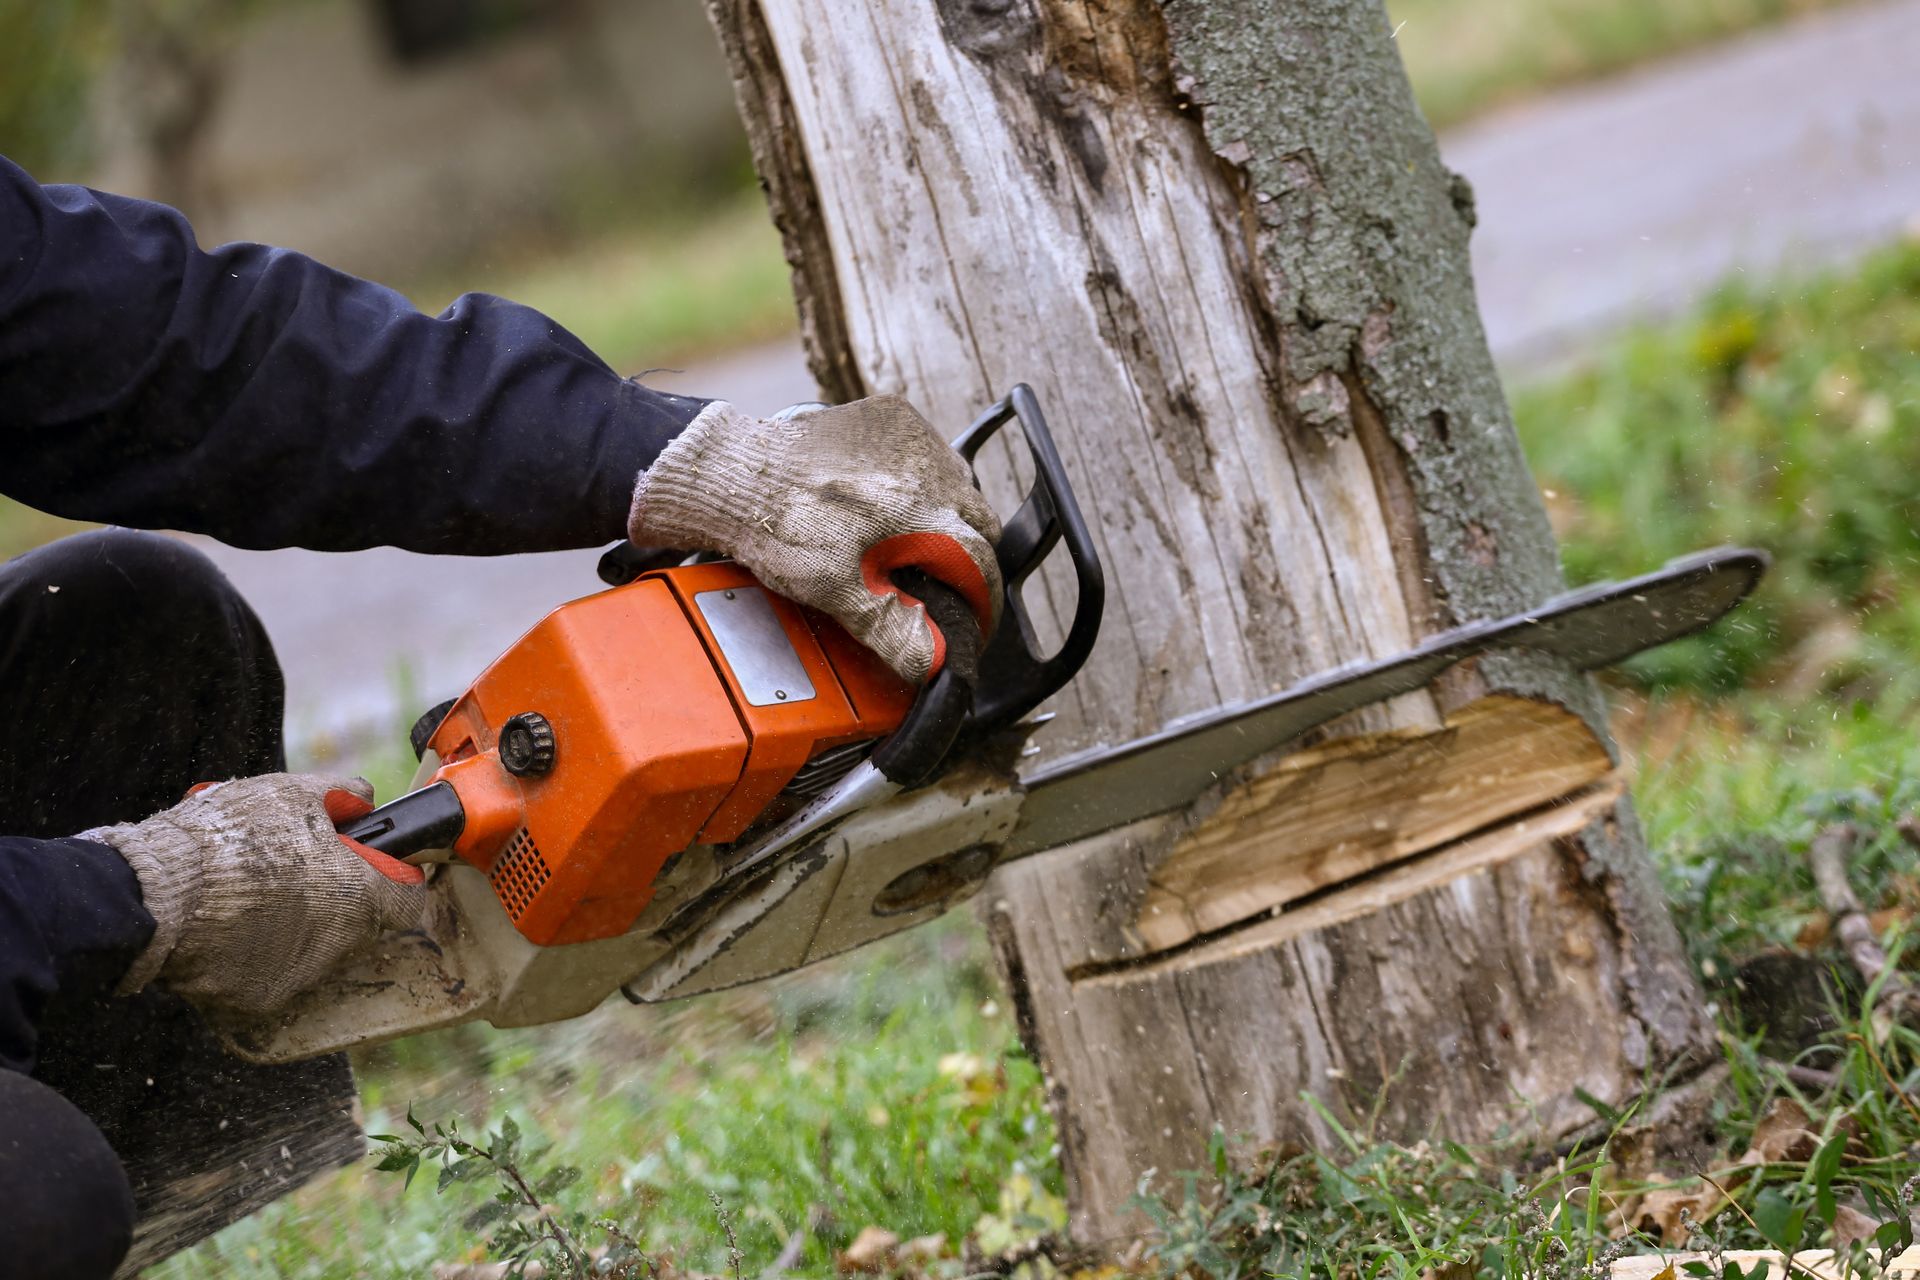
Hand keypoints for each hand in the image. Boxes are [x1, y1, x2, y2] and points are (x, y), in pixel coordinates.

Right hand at [88, 774, 426, 1015]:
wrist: (154, 894)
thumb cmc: (228, 838)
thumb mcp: (290, 792)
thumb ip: (340, 793)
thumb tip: (363, 798)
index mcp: (359, 897)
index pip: (407, 899)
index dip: (391, 877)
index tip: (371, 865)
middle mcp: (340, 945)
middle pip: (358, 923)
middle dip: (336, 898)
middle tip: (294, 872)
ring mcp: (300, 978)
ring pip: (314, 949)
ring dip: (297, 926)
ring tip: (253, 896)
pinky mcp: (259, 1001)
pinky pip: (269, 973)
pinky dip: (256, 953)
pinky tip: (229, 927)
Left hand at [629, 396, 1002, 683]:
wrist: (737, 475)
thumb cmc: (780, 529)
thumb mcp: (838, 593)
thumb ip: (893, 630)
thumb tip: (934, 665)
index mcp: (925, 514)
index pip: (983, 564)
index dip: (982, 601)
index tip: (973, 620)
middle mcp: (931, 469)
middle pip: (980, 523)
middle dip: (967, 557)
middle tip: (941, 583)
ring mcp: (915, 436)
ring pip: (960, 485)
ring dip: (947, 515)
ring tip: (911, 542)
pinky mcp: (894, 414)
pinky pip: (931, 452)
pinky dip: (922, 479)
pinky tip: (890, 501)